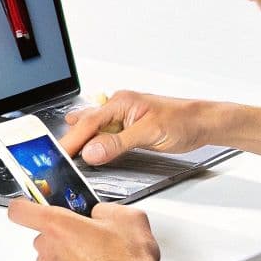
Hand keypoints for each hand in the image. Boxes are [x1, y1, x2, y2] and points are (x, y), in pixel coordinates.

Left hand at [6, 199, 160, 260]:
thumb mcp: (126, 216)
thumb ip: (103, 208)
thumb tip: (98, 213)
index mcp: (58, 226)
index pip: (19, 211)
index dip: (24, 205)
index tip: (31, 205)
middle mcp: (50, 249)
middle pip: (42, 233)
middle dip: (61, 231)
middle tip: (85, 233)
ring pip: (51, 254)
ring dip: (66, 251)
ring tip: (95, 253)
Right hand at [58, 91, 218, 165]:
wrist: (205, 123)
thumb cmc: (184, 121)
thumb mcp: (149, 134)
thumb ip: (118, 143)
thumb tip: (92, 151)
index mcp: (121, 103)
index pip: (88, 123)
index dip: (71, 141)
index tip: (59, 156)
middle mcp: (119, 107)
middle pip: (87, 125)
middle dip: (70, 140)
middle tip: (55, 158)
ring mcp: (124, 117)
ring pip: (94, 129)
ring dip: (80, 141)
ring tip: (62, 151)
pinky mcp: (129, 128)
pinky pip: (104, 134)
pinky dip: (94, 142)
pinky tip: (87, 147)